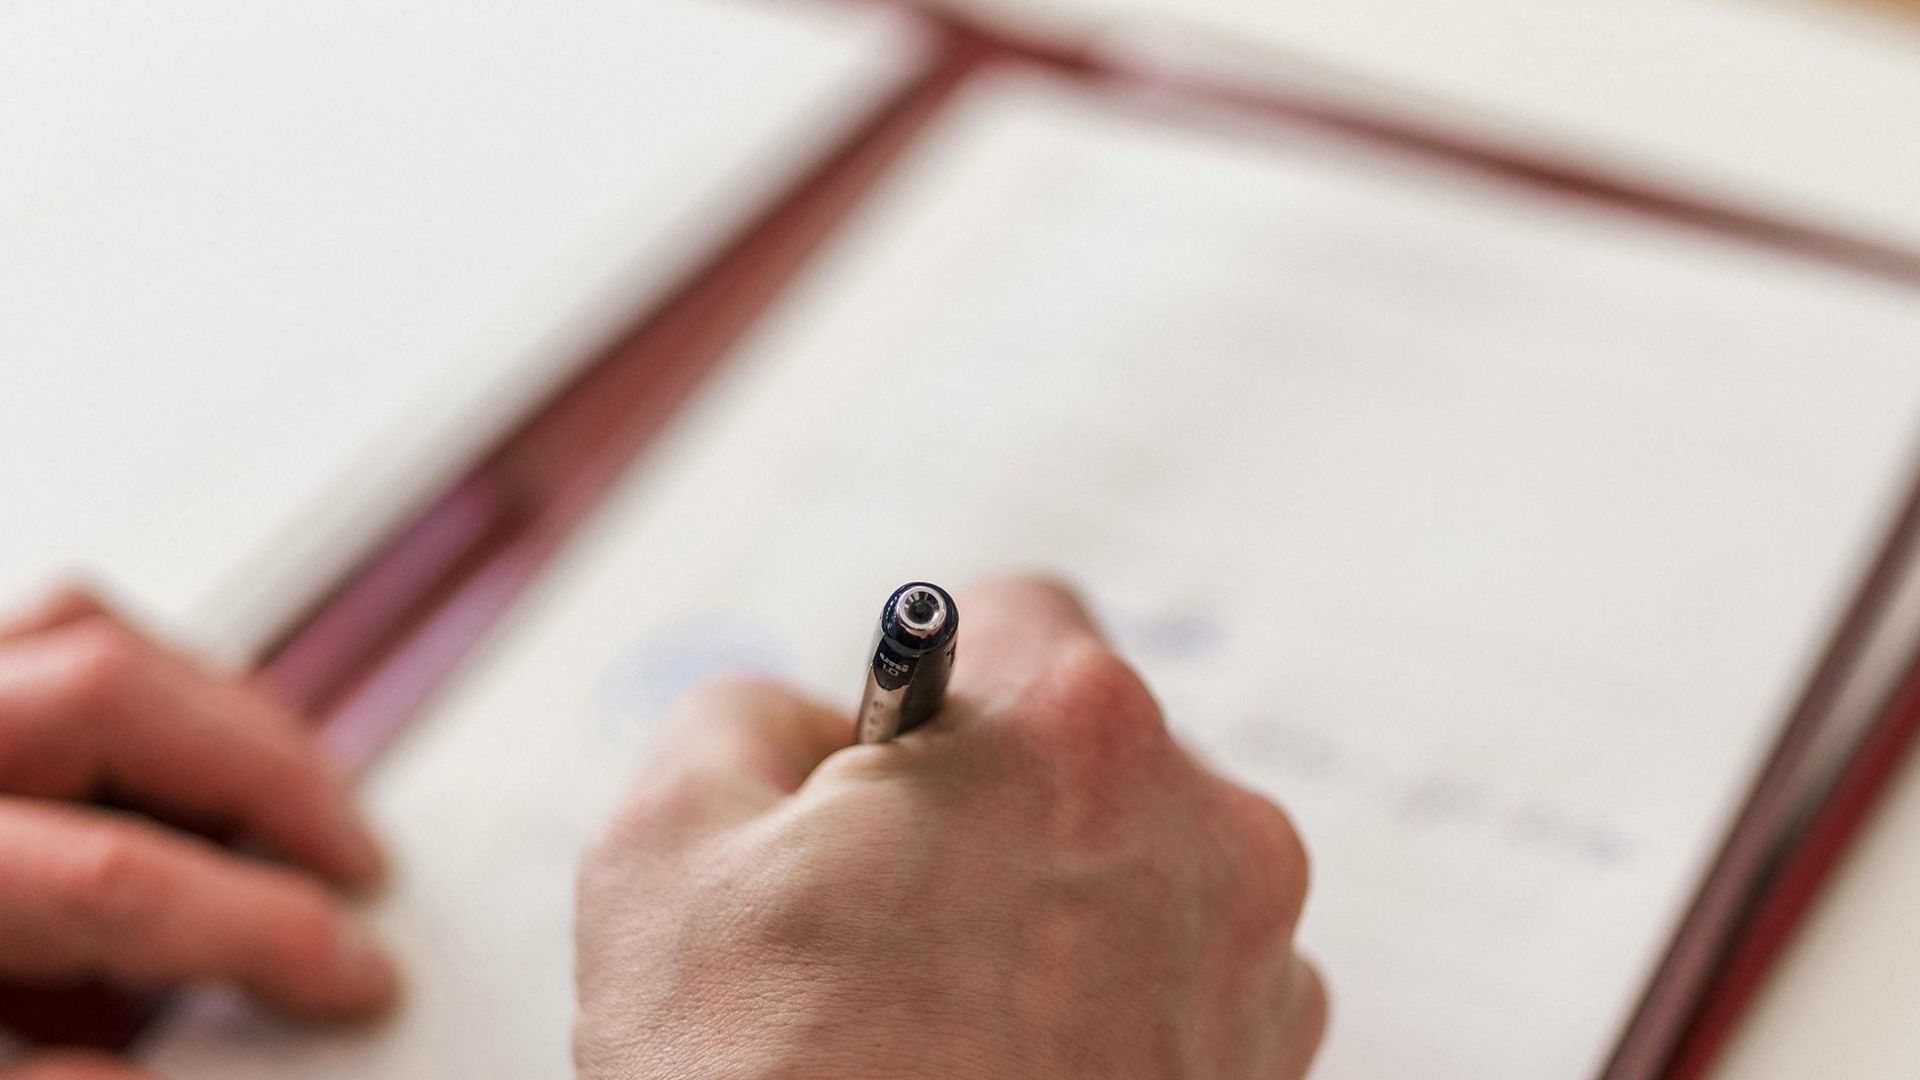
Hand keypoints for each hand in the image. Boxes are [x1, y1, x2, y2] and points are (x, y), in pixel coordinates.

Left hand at [0, 589, 396, 1079]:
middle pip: (113, 698)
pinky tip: (188, 749)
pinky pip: (47, 629)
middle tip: (352, 858)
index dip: (263, 928)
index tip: (349, 972)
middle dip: (269, 778)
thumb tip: (159, 1073)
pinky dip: (143, 678)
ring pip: (87, 632)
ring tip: (293, 791)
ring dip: (217, 711)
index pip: (114, 877)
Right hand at [576, 578, 1324, 1079]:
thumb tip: (809, 722)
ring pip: (1134, 863)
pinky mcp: (1263, 1071)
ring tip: (935, 1005)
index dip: (925, 681)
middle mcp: (1213, 833)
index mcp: (1082, 736)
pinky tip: (998, 1063)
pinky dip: (1099, 998)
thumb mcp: (666, 842)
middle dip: (986, 799)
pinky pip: (1177, 975)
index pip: (1017, 614)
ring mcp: (1256, 965)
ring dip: (1049, 900)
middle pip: (1085, 746)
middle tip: (883, 903)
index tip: (886, 756)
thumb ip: (742, 711)